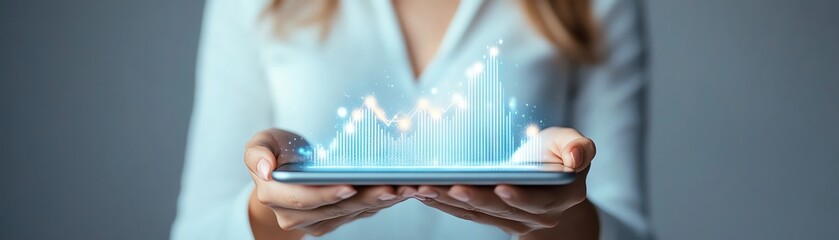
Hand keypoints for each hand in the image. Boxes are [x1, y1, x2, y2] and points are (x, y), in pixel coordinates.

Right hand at [244, 128, 417, 237]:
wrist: (285, 170)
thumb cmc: (277, 152)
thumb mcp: (261, 144)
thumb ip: (257, 153)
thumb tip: (265, 168)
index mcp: (274, 196)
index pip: (302, 200)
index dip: (326, 194)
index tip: (349, 185)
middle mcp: (294, 216)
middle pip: (334, 210)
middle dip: (364, 199)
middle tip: (390, 187)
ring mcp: (315, 222)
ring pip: (352, 213)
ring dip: (381, 202)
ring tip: (405, 188)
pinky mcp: (334, 222)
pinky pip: (360, 213)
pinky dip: (382, 202)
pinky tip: (402, 191)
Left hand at [415, 127, 596, 235]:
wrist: (549, 175)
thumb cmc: (559, 152)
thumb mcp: (573, 143)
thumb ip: (580, 147)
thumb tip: (577, 157)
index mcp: (562, 197)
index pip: (540, 201)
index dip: (521, 197)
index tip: (501, 187)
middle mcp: (539, 216)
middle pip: (502, 210)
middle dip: (475, 199)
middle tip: (452, 187)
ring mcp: (515, 221)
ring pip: (479, 213)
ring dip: (450, 202)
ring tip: (424, 188)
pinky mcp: (492, 218)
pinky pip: (466, 213)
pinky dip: (444, 204)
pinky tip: (422, 192)